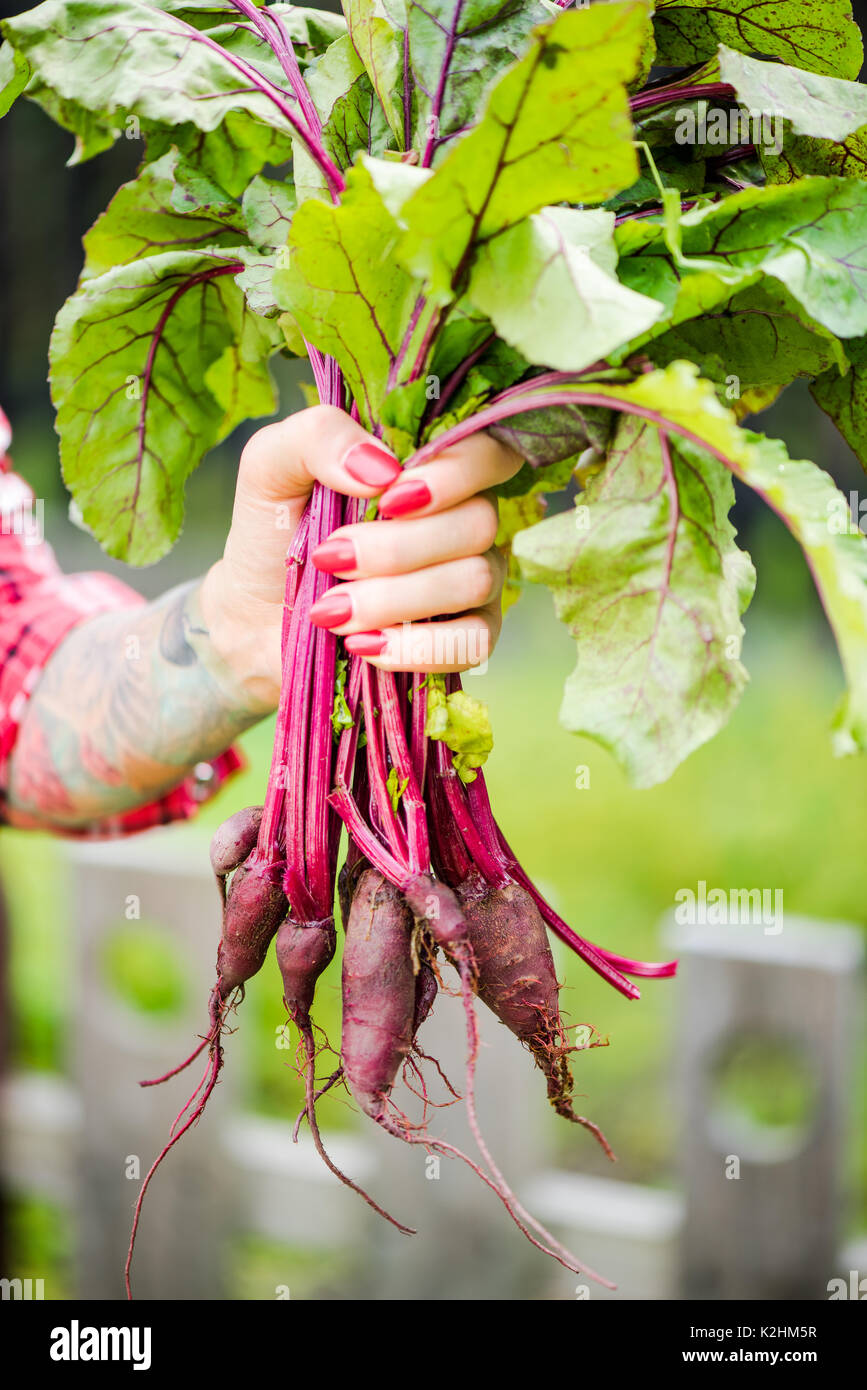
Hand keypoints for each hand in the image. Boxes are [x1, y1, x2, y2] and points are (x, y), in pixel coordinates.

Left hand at [201, 405, 523, 710]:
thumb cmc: (275, 533)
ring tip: (331, 610)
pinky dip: (415, 646)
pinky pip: (475, 641)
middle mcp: (465, 518)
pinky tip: (362, 644)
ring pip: (475, 580)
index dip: (455, 474)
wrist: (256, 617)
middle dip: (396, 548)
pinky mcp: (467, 638)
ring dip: (395, 599)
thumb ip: (318, 437)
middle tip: (330, 559)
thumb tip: (384, 469)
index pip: (490, 453)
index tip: (388, 498)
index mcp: (431, 466)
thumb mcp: (272, 467)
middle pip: (478, 522)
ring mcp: (474, 579)